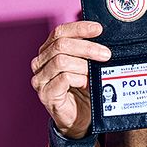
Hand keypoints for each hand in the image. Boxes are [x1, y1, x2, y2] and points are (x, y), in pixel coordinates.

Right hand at [30, 20, 110, 138]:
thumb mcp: (87, 66)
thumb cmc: (83, 91)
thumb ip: (89, 52)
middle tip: (106, 54)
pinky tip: (87, 83)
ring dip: (84, 64)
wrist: (79, 119)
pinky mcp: (46, 94)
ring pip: (61, 61)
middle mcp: (41, 63)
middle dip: (87, 47)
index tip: (98, 29)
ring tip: (96, 71)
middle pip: (61, 45)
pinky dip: (79, 78)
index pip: (60, 32)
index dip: (79, 28)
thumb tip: (106, 39)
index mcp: (49, 51)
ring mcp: (41, 79)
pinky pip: (63, 78)